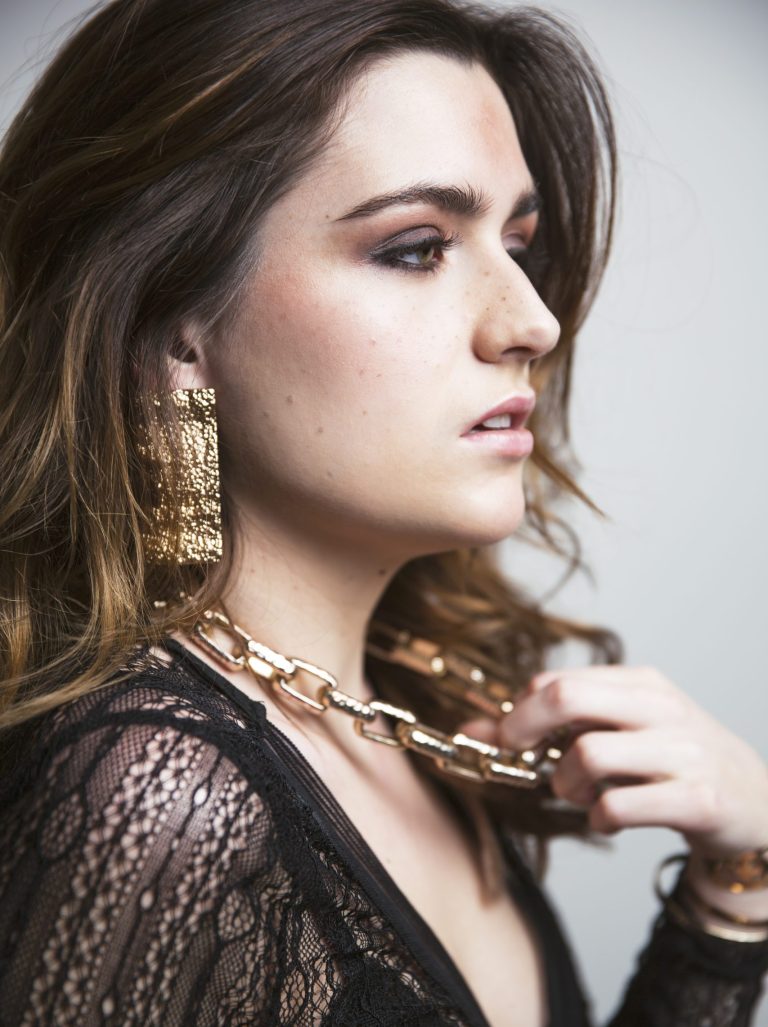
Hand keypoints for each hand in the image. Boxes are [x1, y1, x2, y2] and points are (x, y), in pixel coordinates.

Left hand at [459, 665, 767, 859]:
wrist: (757, 807)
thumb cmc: (674, 764)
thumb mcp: (621, 734)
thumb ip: (553, 730)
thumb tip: (471, 731)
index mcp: (642, 684)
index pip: (558, 680)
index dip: (520, 711)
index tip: (512, 740)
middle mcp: (662, 709)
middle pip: (566, 697)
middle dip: (524, 729)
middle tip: (523, 759)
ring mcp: (683, 752)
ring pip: (587, 754)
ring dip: (565, 783)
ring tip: (576, 793)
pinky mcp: (698, 799)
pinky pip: (620, 805)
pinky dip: (598, 817)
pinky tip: (607, 818)